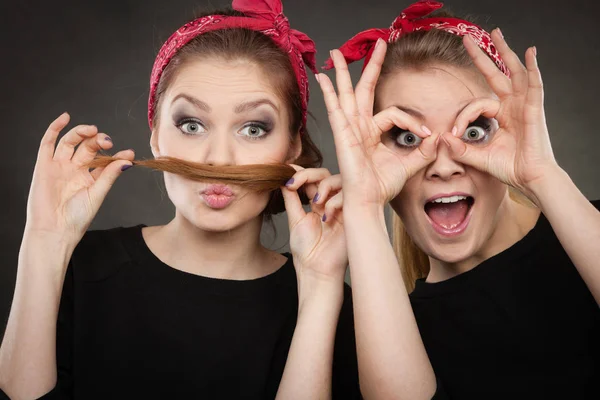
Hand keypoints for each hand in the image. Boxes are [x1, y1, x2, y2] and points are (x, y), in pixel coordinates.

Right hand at [25, 113, 133, 243]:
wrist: (55, 230)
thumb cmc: (77, 218)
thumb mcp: (98, 194)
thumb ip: (110, 175)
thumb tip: (128, 160)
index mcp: (90, 177)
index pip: (105, 160)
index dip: (117, 154)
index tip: (129, 153)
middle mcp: (75, 169)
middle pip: (88, 147)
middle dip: (99, 141)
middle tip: (107, 142)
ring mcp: (59, 165)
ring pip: (71, 141)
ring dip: (82, 133)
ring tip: (94, 131)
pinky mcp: (44, 165)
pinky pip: (48, 142)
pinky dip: (55, 128)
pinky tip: (65, 117)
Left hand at [281, 167, 346, 300]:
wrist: (318, 270)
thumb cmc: (307, 250)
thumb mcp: (295, 219)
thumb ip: (291, 199)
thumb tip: (283, 179)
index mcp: (318, 203)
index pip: (313, 179)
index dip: (301, 173)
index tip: (286, 174)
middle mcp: (331, 202)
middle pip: (325, 175)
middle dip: (309, 175)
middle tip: (294, 183)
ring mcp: (343, 207)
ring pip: (339, 180)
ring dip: (324, 186)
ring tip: (314, 203)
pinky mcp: (354, 214)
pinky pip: (348, 195)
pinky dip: (335, 201)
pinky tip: (326, 217)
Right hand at [316, 40, 438, 208]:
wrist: (369, 200)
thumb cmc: (383, 186)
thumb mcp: (410, 163)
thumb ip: (424, 149)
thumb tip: (437, 136)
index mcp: (373, 132)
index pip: (393, 112)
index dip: (411, 120)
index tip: (426, 135)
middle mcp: (359, 127)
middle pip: (364, 90)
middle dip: (370, 66)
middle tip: (378, 45)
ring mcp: (349, 129)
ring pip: (347, 94)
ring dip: (343, 72)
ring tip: (337, 52)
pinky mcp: (342, 135)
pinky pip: (335, 109)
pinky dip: (329, 93)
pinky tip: (323, 78)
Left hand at [443, 29, 558, 205]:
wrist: (529, 179)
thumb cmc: (509, 168)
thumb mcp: (478, 156)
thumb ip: (460, 148)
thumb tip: (442, 138)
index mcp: (501, 115)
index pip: (477, 104)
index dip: (463, 116)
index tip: (454, 133)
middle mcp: (513, 106)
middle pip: (497, 74)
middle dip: (483, 56)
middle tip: (469, 38)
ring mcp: (524, 105)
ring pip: (515, 72)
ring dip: (506, 52)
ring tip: (496, 34)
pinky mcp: (534, 110)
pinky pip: (535, 85)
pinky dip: (533, 68)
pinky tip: (530, 52)